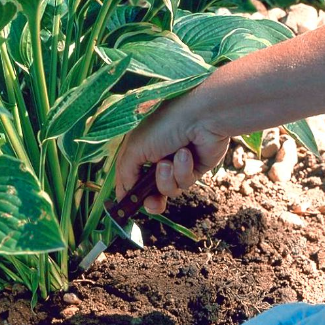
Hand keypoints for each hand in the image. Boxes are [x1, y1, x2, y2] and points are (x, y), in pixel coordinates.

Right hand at [115, 94, 228, 213]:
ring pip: (167, 190)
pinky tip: (186, 153)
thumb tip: (123, 196)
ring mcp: (175, 166)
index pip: (128, 179)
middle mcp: (155, 159)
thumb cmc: (164, 125)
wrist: (202, 116)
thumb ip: (125, 174)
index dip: (127, 195)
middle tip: (152, 203)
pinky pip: (184, 182)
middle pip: (149, 192)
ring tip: (169, 161)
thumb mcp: (134, 148)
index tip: (125, 208)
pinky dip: (183, 170)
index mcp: (138, 151)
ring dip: (167, 178)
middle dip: (150, 199)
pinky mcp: (194, 169)